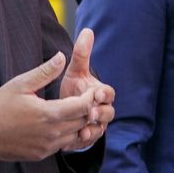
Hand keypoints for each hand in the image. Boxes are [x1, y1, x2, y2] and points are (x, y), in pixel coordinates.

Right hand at [0, 52, 94, 163]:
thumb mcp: (21, 83)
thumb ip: (45, 71)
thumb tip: (62, 56)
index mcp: (48, 114)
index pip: (83, 106)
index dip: (89, 97)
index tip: (88, 89)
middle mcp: (51, 133)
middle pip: (83, 121)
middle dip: (86, 109)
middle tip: (83, 98)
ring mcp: (46, 147)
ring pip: (75, 135)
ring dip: (77, 123)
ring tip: (71, 109)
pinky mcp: (41, 155)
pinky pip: (62, 145)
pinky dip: (65, 134)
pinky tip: (57, 123)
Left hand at [59, 28, 115, 149]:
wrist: (64, 109)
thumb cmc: (74, 87)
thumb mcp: (76, 71)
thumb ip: (81, 54)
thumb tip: (87, 30)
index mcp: (100, 93)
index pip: (109, 93)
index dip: (104, 94)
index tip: (96, 93)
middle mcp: (102, 110)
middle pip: (109, 113)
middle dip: (101, 113)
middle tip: (91, 113)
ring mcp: (97, 125)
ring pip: (100, 129)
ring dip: (93, 130)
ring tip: (82, 130)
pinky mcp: (87, 138)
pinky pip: (89, 142)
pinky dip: (83, 141)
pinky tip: (74, 140)